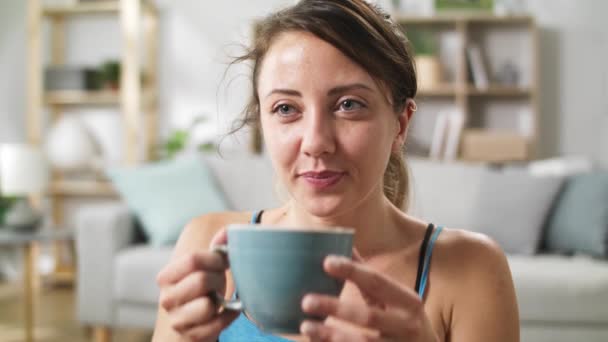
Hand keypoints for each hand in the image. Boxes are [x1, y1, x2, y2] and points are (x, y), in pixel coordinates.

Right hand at [156, 228, 238, 341]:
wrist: (194, 323)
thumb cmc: (203, 288)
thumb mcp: (206, 266)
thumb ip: (217, 247)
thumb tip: (227, 233)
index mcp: (166, 277)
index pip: (193, 259)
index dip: (215, 259)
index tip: (221, 262)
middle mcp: (166, 298)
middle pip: (201, 280)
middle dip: (218, 279)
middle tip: (219, 282)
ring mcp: (177, 319)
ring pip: (207, 305)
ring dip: (220, 301)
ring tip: (217, 299)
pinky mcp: (191, 336)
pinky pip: (218, 323)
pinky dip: (229, 316)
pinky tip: (227, 311)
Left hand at [300, 251, 438, 341]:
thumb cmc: (405, 318)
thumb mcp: (396, 297)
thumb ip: (369, 277)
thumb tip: (346, 245)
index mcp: (408, 301)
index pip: (377, 282)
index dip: (352, 271)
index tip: (326, 262)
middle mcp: (406, 325)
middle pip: (368, 316)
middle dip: (336, 308)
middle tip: (306, 301)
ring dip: (331, 335)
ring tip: (306, 326)